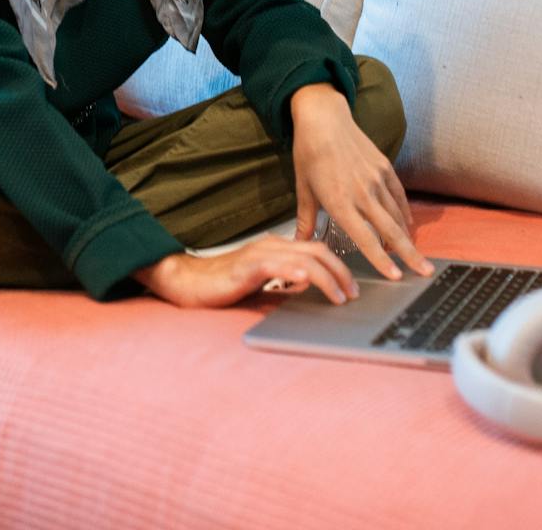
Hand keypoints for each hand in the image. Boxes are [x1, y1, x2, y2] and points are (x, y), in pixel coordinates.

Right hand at [132, 242, 360, 307]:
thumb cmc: (221, 286)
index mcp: (276, 249)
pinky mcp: (248, 266)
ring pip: (305, 258)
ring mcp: (260, 253)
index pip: (317, 250)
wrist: (187, 282)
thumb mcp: (261, 287)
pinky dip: (298, 273)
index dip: (339, 267)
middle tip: (354, 293)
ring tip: (341, 297)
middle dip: (342, 271)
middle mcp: (271, 246)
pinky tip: (309, 282)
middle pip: (318, 250)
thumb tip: (310, 295)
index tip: (352, 287)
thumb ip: (284, 288)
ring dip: (329, 278)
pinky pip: (279, 266)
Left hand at [288, 85, 433, 281]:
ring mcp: (376, 180)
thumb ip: (306, 221)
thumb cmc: (308, 155)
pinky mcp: (384, 168)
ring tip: (416, 255)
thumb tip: (299, 244)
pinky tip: (408, 225)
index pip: (365, 239)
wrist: (323, 119)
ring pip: (397, 215)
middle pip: (390, 231)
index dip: (381, 261)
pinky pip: (399, 196)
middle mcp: (362, 194)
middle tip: (424, 272)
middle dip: (409, 255)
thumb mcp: (303, 189)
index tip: (395, 277)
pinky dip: (405, 212)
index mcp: (340, 203)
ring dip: (407, 236)